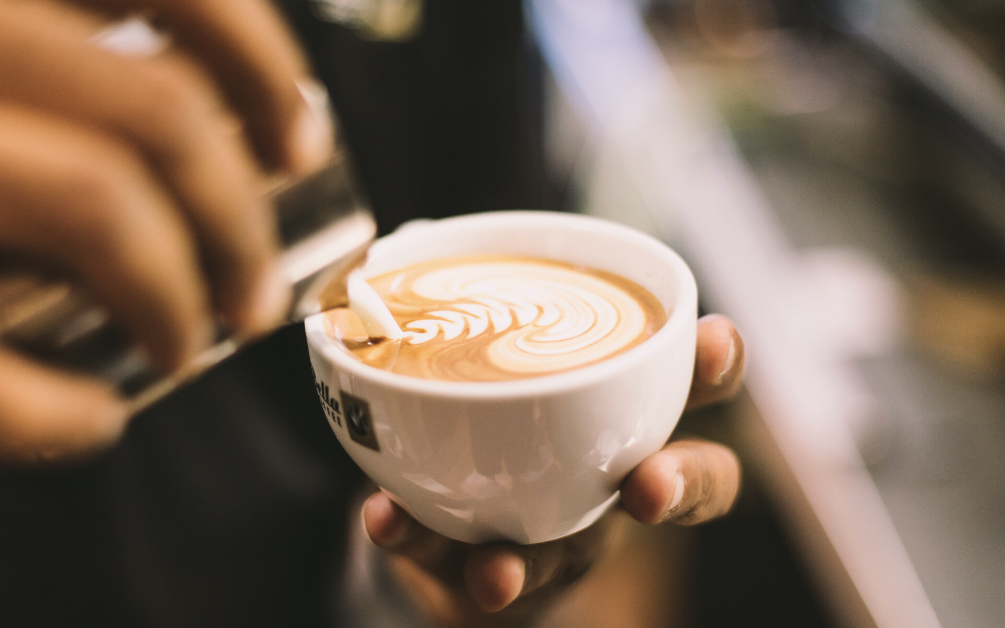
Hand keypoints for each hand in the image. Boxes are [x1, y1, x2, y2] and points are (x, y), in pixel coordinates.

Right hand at [0, 0, 329, 459]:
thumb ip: (16, 26)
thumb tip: (190, 96)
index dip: (261, 60)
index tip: (296, 134)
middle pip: (153, 110)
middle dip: (241, 216)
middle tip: (255, 280)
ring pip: (90, 204)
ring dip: (180, 292)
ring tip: (195, 336)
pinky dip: (42, 414)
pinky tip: (87, 425)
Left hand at [361, 314, 744, 625]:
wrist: (455, 530)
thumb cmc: (498, 421)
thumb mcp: (498, 355)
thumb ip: (469, 303)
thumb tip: (410, 235)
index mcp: (630, 413)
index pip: (697, 386)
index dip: (718, 365)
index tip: (713, 337)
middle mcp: (612, 481)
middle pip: (684, 487)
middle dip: (679, 484)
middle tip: (648, 485)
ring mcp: (559, 541)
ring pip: (564, 560)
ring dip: (527, 564)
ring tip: (496, 569)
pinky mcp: (490, 578)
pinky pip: (455, 567)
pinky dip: (417, 540)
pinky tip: (385, 519)